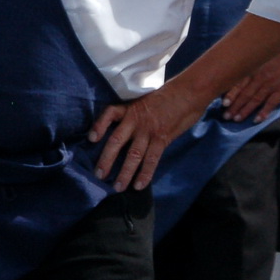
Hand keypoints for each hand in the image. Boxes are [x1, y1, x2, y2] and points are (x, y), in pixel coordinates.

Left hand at [88, 83, 209, 192]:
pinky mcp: (162, 138)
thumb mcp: (145, 101)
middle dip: (106, 159)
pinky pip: (152, 159)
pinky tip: (139, 186)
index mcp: (130, 109)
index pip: (109, 114)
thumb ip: (135, 116)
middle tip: (98, 175)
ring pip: (133, 154)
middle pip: (116, 140)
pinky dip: (145, 174)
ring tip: (118, 187)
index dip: (99, 126)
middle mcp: (136, 120)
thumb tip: (126, 133)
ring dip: (124, 173)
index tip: (91, 138)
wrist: (189, 92)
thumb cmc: (168, 97)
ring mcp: (149, 130)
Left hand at [222, 50, 279, 121]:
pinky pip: (272, 103)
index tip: (223, 103)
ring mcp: (271, 84)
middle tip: (226, 116)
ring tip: (237, 119)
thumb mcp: (261, 53)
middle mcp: (260, 77)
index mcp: (254, 68)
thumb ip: (251, 62)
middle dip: (234, 106)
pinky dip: (264, 112)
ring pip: (255, 100)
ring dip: (245, 110)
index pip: (238, 83)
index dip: (230, 94)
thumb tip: (237, 68)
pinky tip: (257, 120)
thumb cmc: (279, 50)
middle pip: (245, 94)